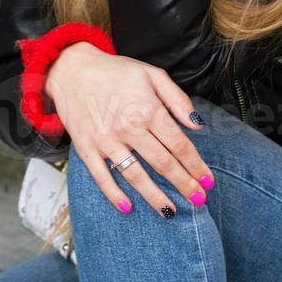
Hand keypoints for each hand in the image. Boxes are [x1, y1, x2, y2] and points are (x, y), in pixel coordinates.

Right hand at [43, 43, 213, 217]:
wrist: (73, 69)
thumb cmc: (116, 71)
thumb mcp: (152, 74)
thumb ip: (178, 99)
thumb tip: (198, 125)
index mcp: (149, 109)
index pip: (179, 144)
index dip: (196, 165)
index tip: (208, 181)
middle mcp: (129, 127)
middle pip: (163, 163)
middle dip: (184, 184)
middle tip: (199, 200)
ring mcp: (107, 140)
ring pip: (135, 175)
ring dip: (155, 197)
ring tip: (171, 212)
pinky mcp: (86, 147)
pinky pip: (101, 177)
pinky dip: (114, 194)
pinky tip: (128, 208)